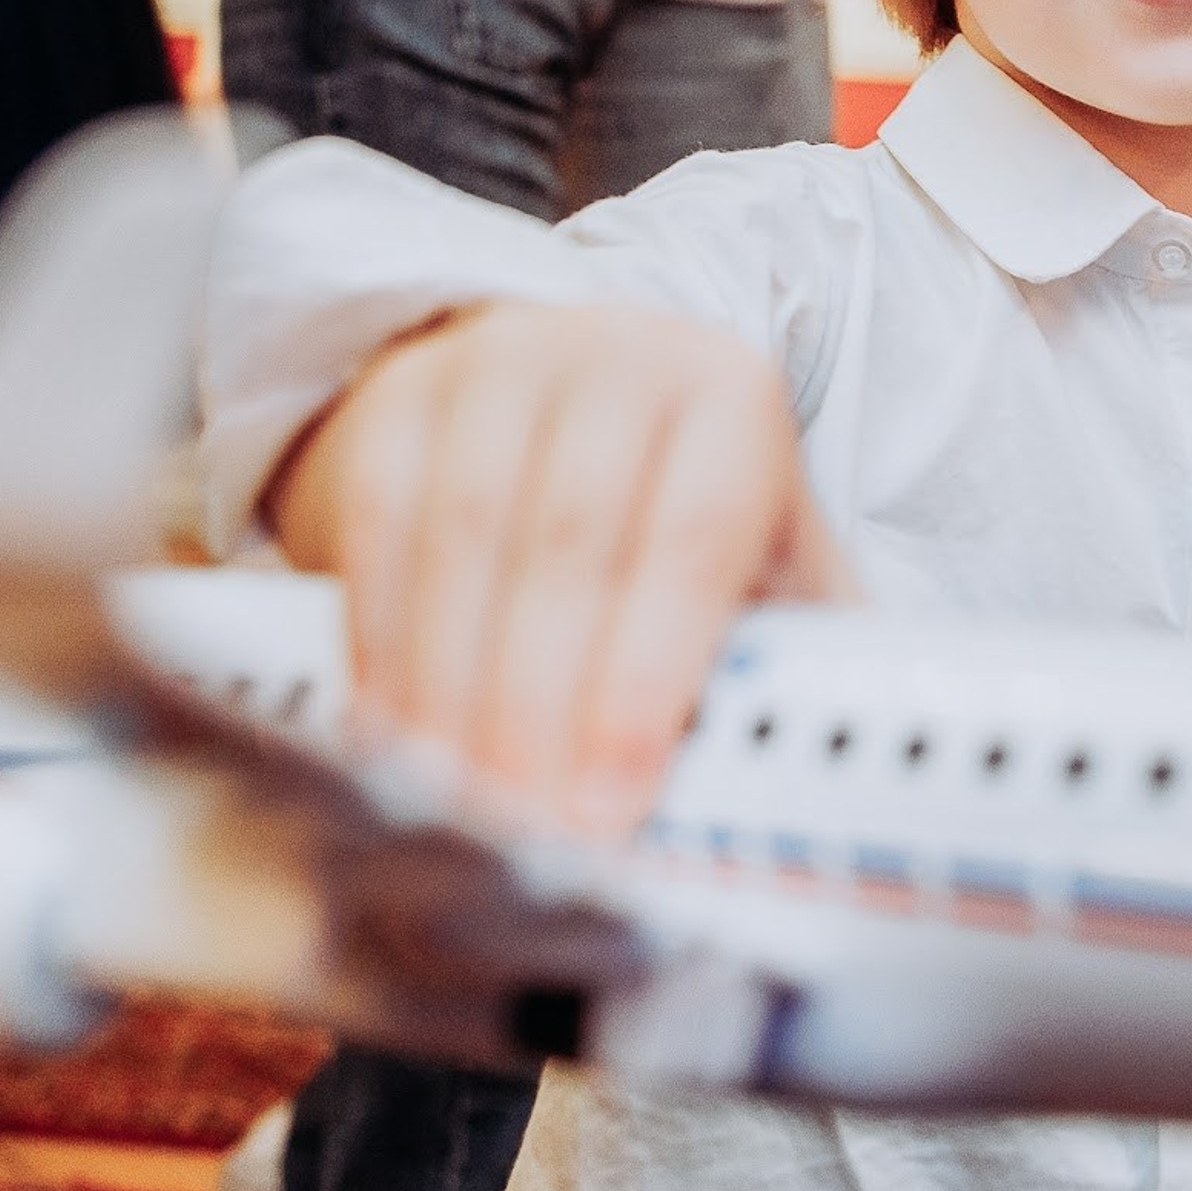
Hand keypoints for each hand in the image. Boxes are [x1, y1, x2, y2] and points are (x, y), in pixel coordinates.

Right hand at [267, 300, 851, 839]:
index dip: (650, 678)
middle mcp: (622, 361)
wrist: (568, 393)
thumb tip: (810, 781)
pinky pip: (381, 527)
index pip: (695, 541)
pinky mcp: (404, 394)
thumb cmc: (678, 504)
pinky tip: (393, 734)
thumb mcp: (763, 555)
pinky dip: (382, 645)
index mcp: (731, 399)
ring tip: (459, 806)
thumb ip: (788, 658)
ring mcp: (502, 363)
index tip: (613, 801)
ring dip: (454, 694)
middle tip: (528, 829)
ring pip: (466, 541)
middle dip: (542, 710)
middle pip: (571, 545)